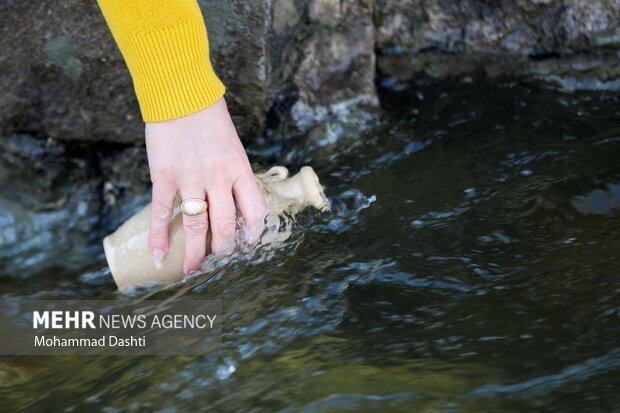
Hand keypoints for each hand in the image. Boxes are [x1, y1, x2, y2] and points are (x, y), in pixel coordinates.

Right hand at [144, 97, 266, 274]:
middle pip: (226, 225)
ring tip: (193, 272)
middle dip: (224, 251)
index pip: (254, 211)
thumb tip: (235, 205)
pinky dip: (160, 236)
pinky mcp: (164, 176)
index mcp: (240, 169)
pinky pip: (163, 212)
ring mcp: (190, 178)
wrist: (180, 93)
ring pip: (196, 225)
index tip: (249, 246)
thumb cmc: (210, 120)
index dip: (254, 234)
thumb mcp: (233, 147)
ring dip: (195, 253)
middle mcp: (218, 177)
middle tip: (219, 265)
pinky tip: (159, 255)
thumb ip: (234, 175)